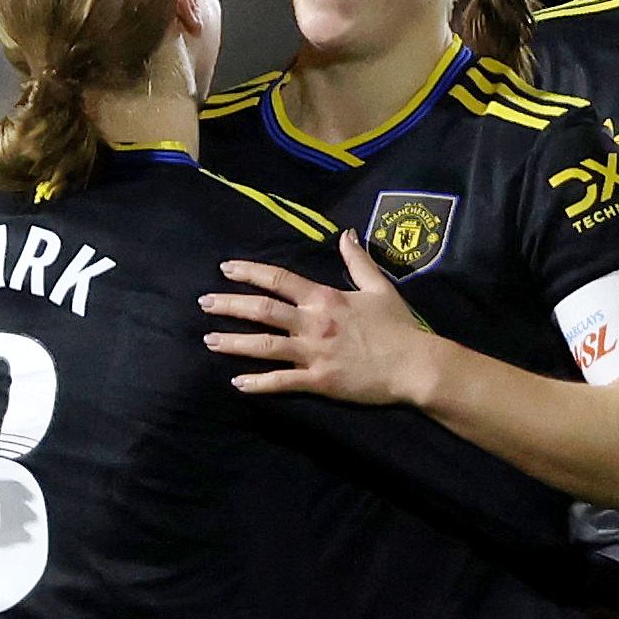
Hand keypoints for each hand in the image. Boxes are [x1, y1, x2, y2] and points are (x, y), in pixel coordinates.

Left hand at [202, 231, 446, 402]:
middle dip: (230, 305)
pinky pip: (281, 382)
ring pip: (264, 346)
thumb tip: (346, 234)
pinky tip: (237, 383)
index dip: (250, 272)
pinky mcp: (318, 381)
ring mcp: (313, 353)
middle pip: (262, 310)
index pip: (279, 279)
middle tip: (204, 303)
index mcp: (325, 298)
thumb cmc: (399, 327)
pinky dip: (257, 384)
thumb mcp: (379, 288)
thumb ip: (358, 261)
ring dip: (233, 343)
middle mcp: (313, 322)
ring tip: (209, 341)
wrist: (415, 365)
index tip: (226, 269)